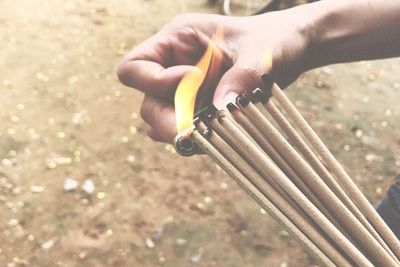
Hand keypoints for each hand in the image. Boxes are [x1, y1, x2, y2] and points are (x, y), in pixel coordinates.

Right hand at [118, 7, 311, 142]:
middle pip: (148, 101)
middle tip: (193, 131)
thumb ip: (242, 76)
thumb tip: (221, 110)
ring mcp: (187, 91)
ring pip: (164, 121)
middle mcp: (175, 66)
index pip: (136, 66)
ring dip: (182, 132)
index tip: (194, 80)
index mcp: (178, 40)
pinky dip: (198, 139)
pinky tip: (219, 138)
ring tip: (210, 134)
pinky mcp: (201, 109)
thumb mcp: (261, 52)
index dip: (155, 81)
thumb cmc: (275, 39)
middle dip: (168, 120)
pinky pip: (186, 131)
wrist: (290, 50)